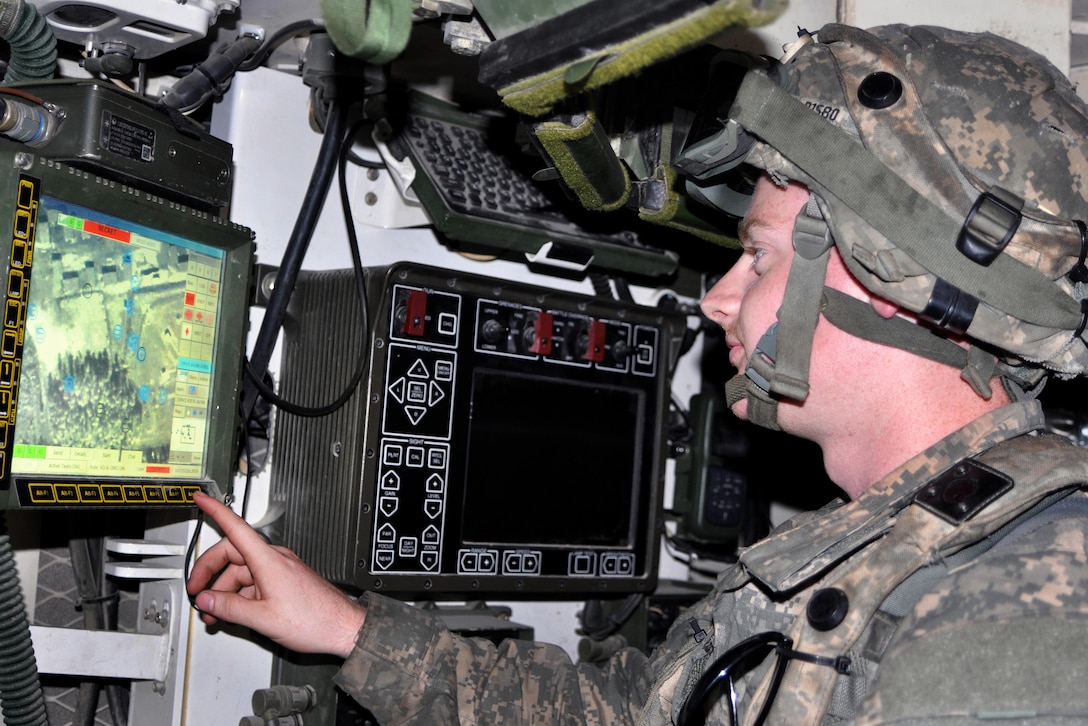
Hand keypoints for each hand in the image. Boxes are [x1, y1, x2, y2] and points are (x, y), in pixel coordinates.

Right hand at [186, 491, 366, 657]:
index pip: (236, 527)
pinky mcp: (285, 581)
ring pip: (242, 573)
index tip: (201, 499)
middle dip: (210, 572)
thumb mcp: (263, 618)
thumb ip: (230, 608)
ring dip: (224, 591)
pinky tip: (232, 613)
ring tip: (213, 613)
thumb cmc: (315, 619)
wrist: (342, 628)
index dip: (215, 511)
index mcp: (269, 560)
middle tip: (197, 591)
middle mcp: (275, 559)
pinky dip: (240, 596)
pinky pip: (254, 583)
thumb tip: (206, 599)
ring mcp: (280, 570)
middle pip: (232, 554)